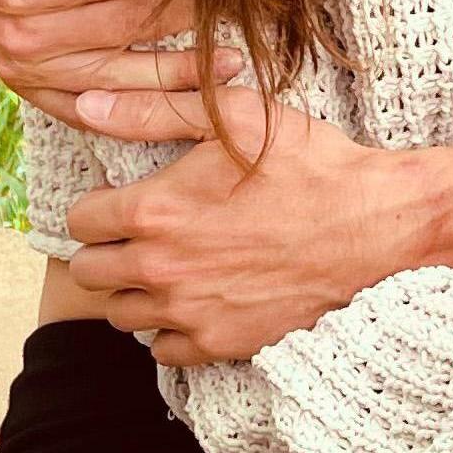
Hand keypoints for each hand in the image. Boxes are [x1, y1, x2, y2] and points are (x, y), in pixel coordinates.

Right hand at [0, 0, 238, 125]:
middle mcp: (20, 38)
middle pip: (127, 26)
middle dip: (187, 9)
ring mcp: (23, 68)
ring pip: (116, 79)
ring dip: (177, 75)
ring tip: (233, 63)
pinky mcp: (25, 83)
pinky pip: (86, 110)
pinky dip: (135, 112)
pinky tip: (183, 107)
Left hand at [63, 85, 439, 365]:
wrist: (372, 221)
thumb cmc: (306, 161)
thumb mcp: (234, 116)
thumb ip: (152, 109)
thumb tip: (86, 104)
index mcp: (154, 211)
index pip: (80, 220)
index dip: (102, 204)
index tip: (128, 198)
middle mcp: (159, 269)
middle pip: (89, 272)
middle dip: (108, 248)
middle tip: (148, 230)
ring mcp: (188, 313)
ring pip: (122, 313)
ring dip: (136, 289)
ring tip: (175, 262)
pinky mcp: (219, 343)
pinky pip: (162, 349)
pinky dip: (172, 326)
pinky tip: (201, 294)